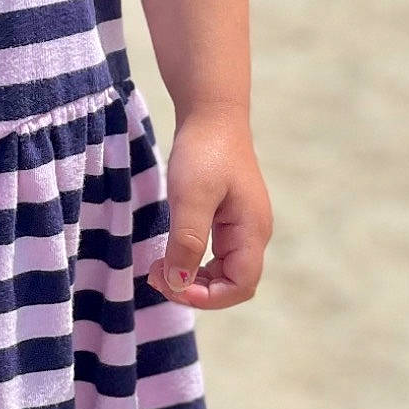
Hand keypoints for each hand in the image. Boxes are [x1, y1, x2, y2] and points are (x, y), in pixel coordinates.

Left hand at [146, 105, 273, 310]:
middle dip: (193, 289)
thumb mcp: (191, 197)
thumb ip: (186, 243)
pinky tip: (168, 251)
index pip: (240, 286)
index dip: (207, 297)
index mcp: (251, 231)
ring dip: (190, 277)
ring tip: (157, 266)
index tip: (171, 284)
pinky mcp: (228, 216)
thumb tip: (178, 285)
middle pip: (231, 283)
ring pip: (221, 270)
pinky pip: (214, 253)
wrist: (211, 111)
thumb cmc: (204, 150)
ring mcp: (242, 225)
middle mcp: (252, 232)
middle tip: (155, 275)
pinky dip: (190, 260)